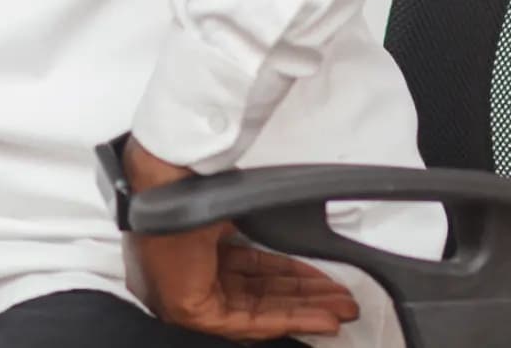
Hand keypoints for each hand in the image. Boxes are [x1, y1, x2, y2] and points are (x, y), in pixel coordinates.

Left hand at [121, 138, 361, 341]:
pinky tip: (319, 318)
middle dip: (308, 297)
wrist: (168, 189)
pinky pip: (253, 323)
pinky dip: (291, 320)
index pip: (255, 272)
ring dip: (306, 311)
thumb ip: (260, 231)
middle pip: (264, 293)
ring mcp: (193, 295)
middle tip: (341, 299)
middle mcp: (196, 275)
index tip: (324, 280)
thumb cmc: (190, 193)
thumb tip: (292, 233)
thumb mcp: (237, 214)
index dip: (294, 276)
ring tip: (341, 310)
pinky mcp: (196, 312)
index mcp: (201, 249)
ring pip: (263, 311)